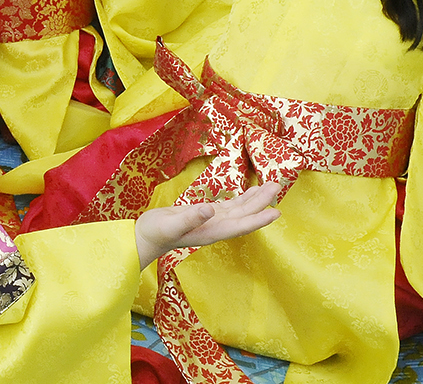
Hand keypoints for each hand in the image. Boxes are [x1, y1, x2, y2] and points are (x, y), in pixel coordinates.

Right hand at [134, 182, 281, 268]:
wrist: (144, 237)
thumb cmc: (155, 232)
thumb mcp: (170, 224)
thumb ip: (190, 218)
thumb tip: (209, 209)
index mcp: (210, 231)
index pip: (240, 226)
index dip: (258, 219)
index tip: (276, 212)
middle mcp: (215, 227)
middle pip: (244, 215)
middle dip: (261, 202)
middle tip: (278, 186)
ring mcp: (211, 221)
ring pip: (238, 210)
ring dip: (254, 199)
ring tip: (269, 186)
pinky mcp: (204, 215)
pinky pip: (229, 207)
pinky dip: (241, 199)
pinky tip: (248, 193)